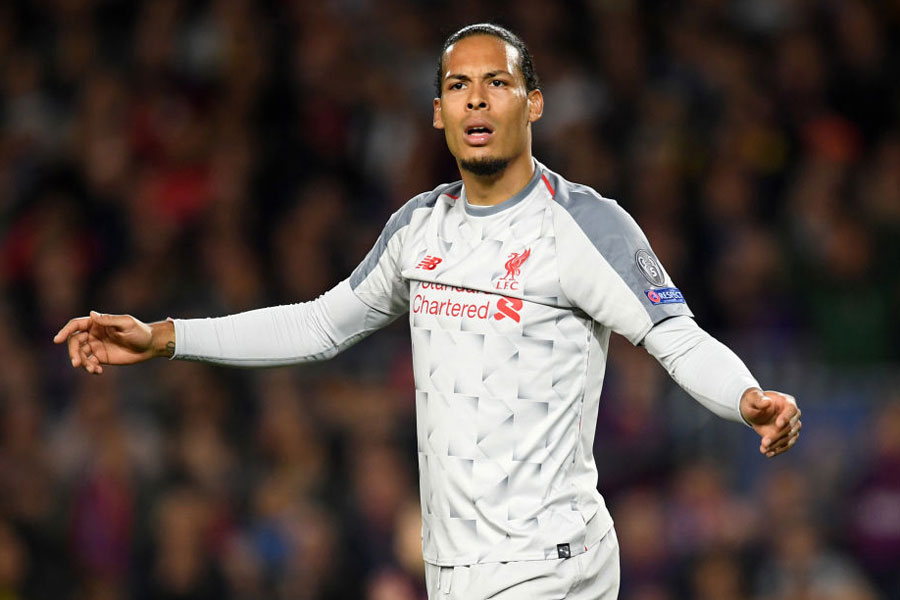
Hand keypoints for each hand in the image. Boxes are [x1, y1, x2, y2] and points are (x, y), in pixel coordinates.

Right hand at [53, 311, 173, 374]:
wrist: (150, 346)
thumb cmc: (140, 331)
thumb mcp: (126, 323)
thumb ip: (109, 320)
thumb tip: (92, 314)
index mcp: (97, 323)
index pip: (76, 325)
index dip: (65, 331)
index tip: (57, 340)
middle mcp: (93, 333)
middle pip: (74, 342)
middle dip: (73, 352)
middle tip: (76, 363)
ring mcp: (96, 346)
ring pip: (80, 354)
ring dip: (82, 362)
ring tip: (92, 369)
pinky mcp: (101, 357)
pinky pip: (89, 363)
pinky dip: (90, 367)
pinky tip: (97, 371)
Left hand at [740, 388, 801, 457]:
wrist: (753, 411)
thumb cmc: (753, 401)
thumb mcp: (752, 398)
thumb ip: (759, 399)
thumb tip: (767, 402)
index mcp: (787, 402)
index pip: (792, 409)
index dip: (786, 417)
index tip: (778, 424)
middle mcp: (793, 415)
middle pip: (790, 426)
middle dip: (777, 435)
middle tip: (764, 442)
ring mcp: (791, 426)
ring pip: (789, 437)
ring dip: (777, 444)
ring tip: (764, 449)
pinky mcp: (787, 436)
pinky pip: (786, 445)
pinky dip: (778, 450)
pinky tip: (768, 453)